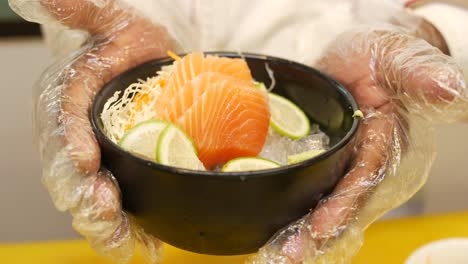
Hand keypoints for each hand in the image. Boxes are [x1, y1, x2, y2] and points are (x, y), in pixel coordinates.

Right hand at [11, 0, 172, 260]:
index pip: (62, 123)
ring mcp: (98, 157)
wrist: (147, 58)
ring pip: (89, 195)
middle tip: (102, 210)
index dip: (70, 142)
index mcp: (68, 98)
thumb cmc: (126, 42)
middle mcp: (76, 133)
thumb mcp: (109, 20)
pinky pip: (117, 204)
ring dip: (102, 221)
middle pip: (69, 171)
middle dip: (84, 194)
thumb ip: (79, 11)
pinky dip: (125, 228)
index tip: (85, 159)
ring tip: (119, 240)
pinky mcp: (120, 171)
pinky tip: (140, 245)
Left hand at [250, 8, 466, 263]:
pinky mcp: (333, 162)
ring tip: (280, 252)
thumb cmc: (383, 56)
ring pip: (331, 204)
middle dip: (320, 231)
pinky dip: (299, 211)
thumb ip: (423, 73)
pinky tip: (277, 228)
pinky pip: (318, 191)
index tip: (322, 225)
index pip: (370, 178)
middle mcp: (374, 162)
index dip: (346, 203)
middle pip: (348, 203)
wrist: (365, 56)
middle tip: (288, 254)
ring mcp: (352, 166)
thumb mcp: (400, 57)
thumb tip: (451, 89)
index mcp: (392, 142)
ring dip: (306, 230)